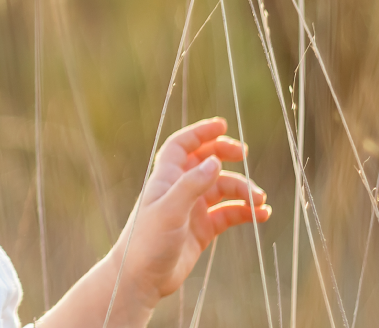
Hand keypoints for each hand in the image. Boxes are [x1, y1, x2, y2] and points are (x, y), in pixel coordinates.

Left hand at [110, 117, 269, 307]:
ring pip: (222, 189)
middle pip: (204, 162)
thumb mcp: (169, 210)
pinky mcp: (202, 230)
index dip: (199, 133)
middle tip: (243, 154)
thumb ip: (191, 185)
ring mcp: (192, 210)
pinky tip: (262, 215)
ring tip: (259, 200)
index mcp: (165, 179)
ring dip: (242, 190)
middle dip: (224, 154)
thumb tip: (215, 162)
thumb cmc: (146, 241)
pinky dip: (246, 212)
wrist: (141, 278)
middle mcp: (179, 191)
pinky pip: (229, 214)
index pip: (181, 146)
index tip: (223, 125)